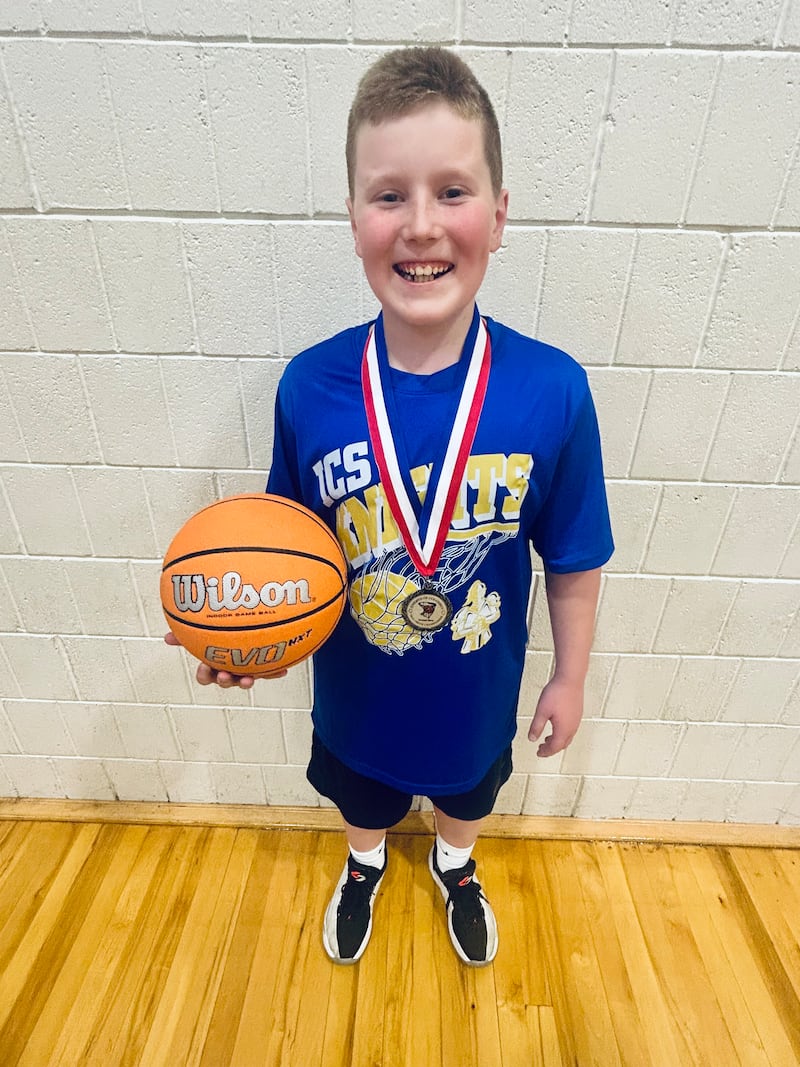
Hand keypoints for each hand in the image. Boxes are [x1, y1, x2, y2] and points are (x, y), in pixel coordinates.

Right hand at [163, 632, 286, 687]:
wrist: (249, 629)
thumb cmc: (221, 634)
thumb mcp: (203, 633)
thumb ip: (186, 635)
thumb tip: (166, 637)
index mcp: (213, 664)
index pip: (205, 676)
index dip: (204, 675)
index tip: (203, 668)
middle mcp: (229, 669)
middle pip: (225, 681)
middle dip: (224, 680)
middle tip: (224, 674)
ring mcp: (246, 669)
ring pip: (245, 679)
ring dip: (246, 680)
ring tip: (248, 678)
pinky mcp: (263, 667)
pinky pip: (269, 671)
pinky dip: (275, 672)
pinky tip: (282, 669)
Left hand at [528, 676, 583, 756]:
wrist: (570, 678)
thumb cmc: (557, 693)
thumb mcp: (542, 711)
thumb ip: (536, 726)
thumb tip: (532, 738)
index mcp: (563, 730)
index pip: (554, 747)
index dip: (545, 752)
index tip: (538, 753)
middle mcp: (572, 727)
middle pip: (562, 744)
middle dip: (552, 748)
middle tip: (542, 749)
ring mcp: (576, 720)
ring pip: (567, 737)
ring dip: (557, 741)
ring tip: (547, 739)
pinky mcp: (577, 713)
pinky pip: (570, 729)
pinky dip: (562, 733)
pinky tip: (556, 726)